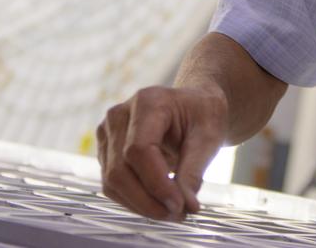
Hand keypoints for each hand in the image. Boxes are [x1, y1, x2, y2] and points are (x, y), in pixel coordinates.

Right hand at [96, 84, 228, 220]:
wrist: (192, 106)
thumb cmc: (202, 115)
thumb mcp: (209, 137)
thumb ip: (194, 170)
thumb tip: (187, 206)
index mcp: (148, 102)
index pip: (138, 150)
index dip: (156, 183)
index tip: (180, 205)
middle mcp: (120, 115)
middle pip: (120, 169)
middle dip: (148, 200)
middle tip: (178, 214)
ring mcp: (108, 133)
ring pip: (113, 181)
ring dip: (141, 204)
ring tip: (172, 212)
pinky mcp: (106, 151)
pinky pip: (113, 184)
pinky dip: (134, 200)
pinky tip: (158, 204)